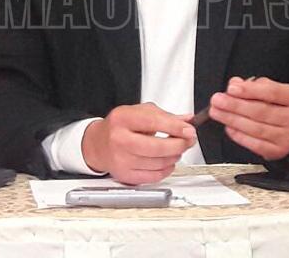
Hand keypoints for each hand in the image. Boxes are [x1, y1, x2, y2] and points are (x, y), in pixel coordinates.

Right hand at [81, 103, 196, 184]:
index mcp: (123, 119)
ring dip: (174, 157)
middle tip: (188, 141)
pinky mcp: (125, 175)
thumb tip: (187, 120)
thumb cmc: (119, 127)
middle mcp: (119, 139)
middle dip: (179, 144)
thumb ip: (165, 116)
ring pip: (158, 163)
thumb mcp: (140, 112)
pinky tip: (167, 161)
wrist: (98, 144)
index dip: (175, 127)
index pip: (153, 122)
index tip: (189, 130)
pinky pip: (154, 176)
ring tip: (176, 149)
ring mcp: (121, 160)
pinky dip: (166, 169)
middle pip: (157, 147)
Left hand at [207, 76, 288, 160]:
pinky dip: (239, 136)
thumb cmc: (283, 107)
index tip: (231, 88)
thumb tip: (235, 85)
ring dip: (232, 119)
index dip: (250, 90)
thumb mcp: (274, 90)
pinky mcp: (278, 151)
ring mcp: (288, 137)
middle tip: (217, 101)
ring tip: (217, 112)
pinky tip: (229, 128)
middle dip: (235, 105)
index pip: (272, 92)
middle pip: (261, 111)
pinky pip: (255, 144)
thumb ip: (254, 86)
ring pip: (256, 128)